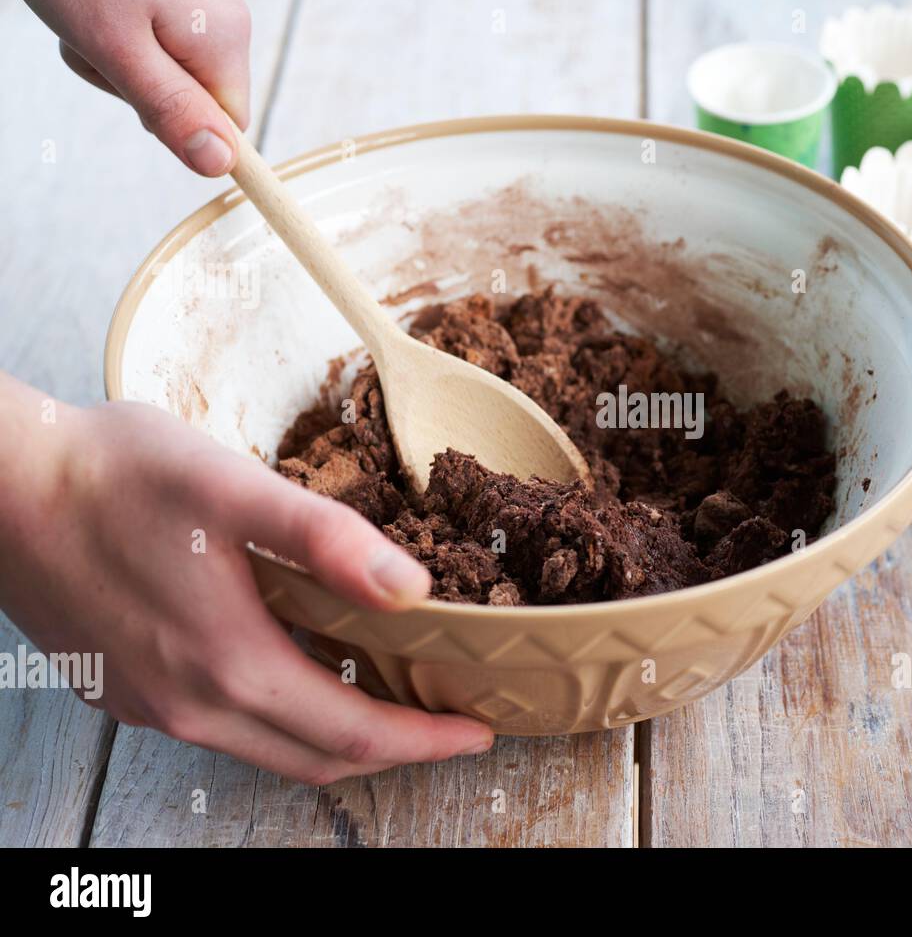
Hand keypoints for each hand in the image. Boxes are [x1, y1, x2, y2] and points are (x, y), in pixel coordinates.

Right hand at [0, 374, 492, 783]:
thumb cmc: (113, 476)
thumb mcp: (233, 490)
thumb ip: (327, 540)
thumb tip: (412, 587)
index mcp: (231, 665)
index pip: (355, 734)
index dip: (425, 741)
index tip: (478, 734)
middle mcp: (192, 705)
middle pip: (318, 756)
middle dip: (395, 749)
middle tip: (449, 724)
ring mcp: (153, 704)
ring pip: (270, 748)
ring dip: (338, 734)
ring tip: (390, 698)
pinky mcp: (124, 689)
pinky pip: (222, 726)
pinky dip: (281, 716)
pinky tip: (300, 669)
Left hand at [13, 0, 250, 175]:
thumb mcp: (113, 46)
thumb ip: (170, 108)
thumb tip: (221, 164)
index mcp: (224, 35)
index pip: (229, 122)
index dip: (179, 120)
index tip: (132, 89)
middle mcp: (231, 7)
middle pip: (198, 85)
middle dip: (142, 77)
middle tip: (94, 38)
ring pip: (175, 53)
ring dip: (126, 46)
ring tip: (90, 8)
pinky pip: (163, 17)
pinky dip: (125, 15)